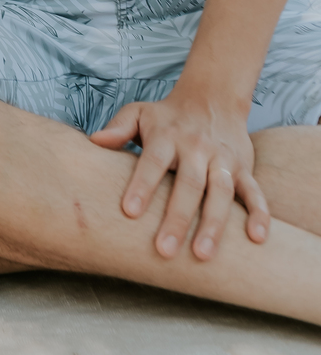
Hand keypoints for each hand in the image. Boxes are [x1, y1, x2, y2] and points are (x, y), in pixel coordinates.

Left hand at [91, 92, 269, 259]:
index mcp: (167, 136)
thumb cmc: (167, 116)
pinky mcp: (245, 168)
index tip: (129, 211)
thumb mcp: (139, 113)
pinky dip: (260, 214)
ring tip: (202, 256)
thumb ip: (118, 128)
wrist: (212, 98)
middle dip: (177, 218)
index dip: (142, 185)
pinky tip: (258, 239)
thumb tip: (94, 141)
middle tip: (164, 251)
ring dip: (214, 225)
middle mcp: (197, 148)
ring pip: (221, 193)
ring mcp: (223, 159)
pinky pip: (255, 191)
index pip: (153, 161)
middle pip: (189, 185)